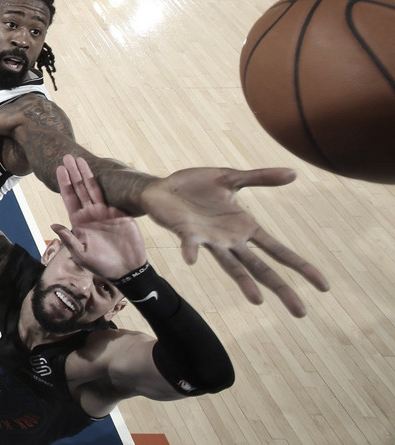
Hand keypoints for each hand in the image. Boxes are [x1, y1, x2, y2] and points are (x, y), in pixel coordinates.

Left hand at [50, 155, 145, 279]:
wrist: (126, 270)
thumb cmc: (101, 264)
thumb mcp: (81, 254)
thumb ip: (69, 239)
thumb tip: (53, 226)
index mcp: (79, 221)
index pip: (69, 198)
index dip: (64, 183)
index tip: (59, 168)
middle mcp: (90, 213)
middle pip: (80, 188)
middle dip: (73, 173)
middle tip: (67, 156)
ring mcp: (105, 212)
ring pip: (94, 189)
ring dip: (87, 173)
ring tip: (80, 159)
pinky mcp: (120, 213)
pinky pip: (112, 195)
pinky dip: (108, 184)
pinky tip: (104, 171)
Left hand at [140, 167, 328, 316]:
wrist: (161, 187)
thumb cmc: (196, 186)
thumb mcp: (231, 177)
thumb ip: (260, 178)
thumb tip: (294, 172)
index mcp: (244, 227)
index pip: (279, 251)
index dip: (301, 267)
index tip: (324, 286)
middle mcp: (230, 240)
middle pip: (261, 268)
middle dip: (281, 288)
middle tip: (301, 313)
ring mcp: (209, 240)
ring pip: (231, 266)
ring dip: (243, 282)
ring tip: (258, 301)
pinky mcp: (186, 233)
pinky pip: (190, 244)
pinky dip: (191, 251)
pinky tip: (191, 259)